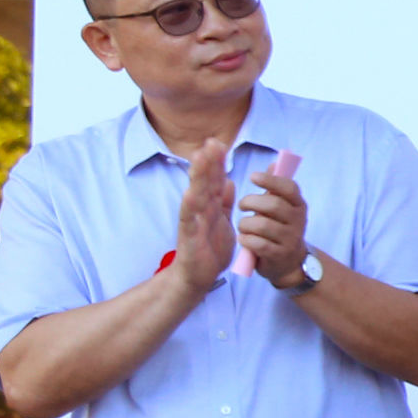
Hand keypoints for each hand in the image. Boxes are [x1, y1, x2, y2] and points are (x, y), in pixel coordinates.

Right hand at [171, 138, 237, 293]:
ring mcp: (193, 220)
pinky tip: (191, 193)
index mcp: (210, 205)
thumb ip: (224, 201)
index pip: (213, 180)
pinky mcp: (189, 235)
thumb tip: (228, 180)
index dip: (216, 162)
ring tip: (200, 158)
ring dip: (198, 177)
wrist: (198, 275)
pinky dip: (190, 206)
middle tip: (211, 142)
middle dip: (208, 162)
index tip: (218, 143)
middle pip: (204, 182)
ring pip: (196, 194)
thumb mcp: (222, 221)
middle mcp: (200, 209)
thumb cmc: (210, 248)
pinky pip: (189, 219)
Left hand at [237, 161, 310, 287]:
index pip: (289, 187)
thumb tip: (275, 163)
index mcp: (298, 205)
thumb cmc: (279, 229)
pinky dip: (246, 240)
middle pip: (273, 204)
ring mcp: (290, 239)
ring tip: (243, 226)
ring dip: (246, 224)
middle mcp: (298, 220)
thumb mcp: (282, 207)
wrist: (288, 262)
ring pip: (262, 225)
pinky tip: (244, 239)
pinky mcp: (279, 255)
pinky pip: (258, 243)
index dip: (270, 180)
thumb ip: (275, 187)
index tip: (252, 177)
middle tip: (242, 205)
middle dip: (251, 202)